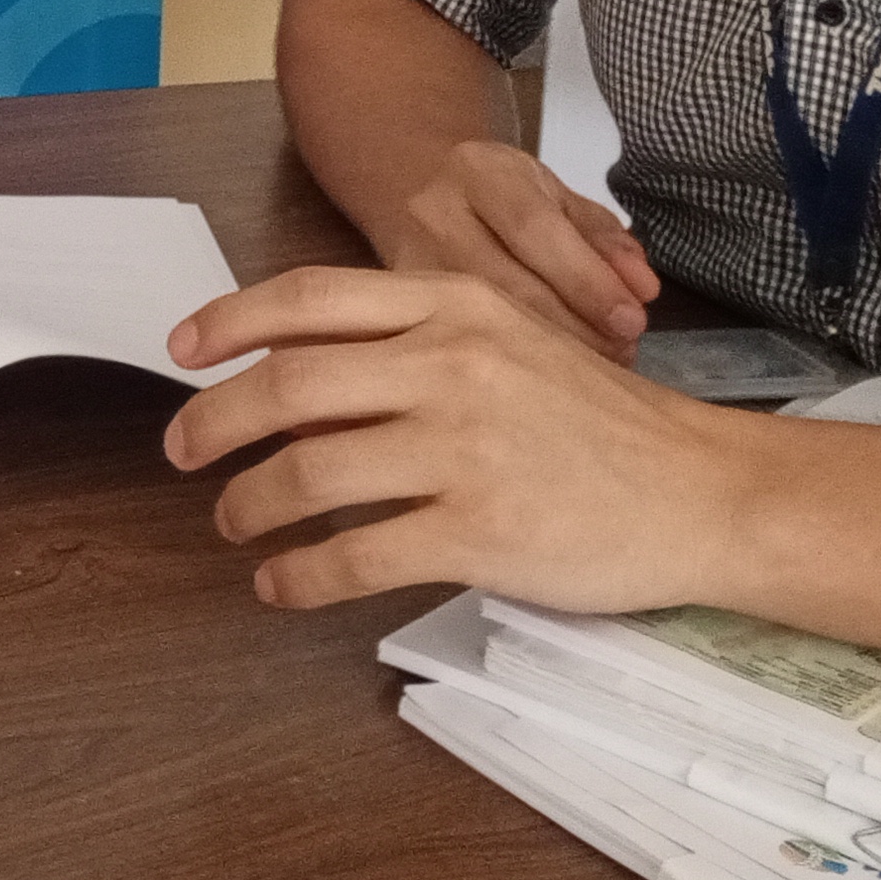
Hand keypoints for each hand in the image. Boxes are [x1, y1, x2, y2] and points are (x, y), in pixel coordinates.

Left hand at [162, 267, 750, 612]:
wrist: (699, 491)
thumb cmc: (605, 423)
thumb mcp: (513, 343)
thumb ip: (418, 346)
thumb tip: (303, 377)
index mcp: (457, 307)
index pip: (312, 297)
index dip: (232, 320)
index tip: (181, 347)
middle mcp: (452, 366)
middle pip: (289, 385)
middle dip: (214, 421)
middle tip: (181, 451)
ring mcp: (464, 449)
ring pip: (309, 471)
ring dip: (249, 503)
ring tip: (234, 521)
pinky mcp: (478, 532)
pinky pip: (355, 555)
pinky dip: (299, 574)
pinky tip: (281, 582)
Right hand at [375, 138, 657, 359]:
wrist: (416, 191)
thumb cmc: (501, 197)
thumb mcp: (554, 197)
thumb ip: (601, 238)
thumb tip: (643, 290)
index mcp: (478, 171)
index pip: (535, 229)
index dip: (587, 280)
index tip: (634, 320)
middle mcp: (433, 212)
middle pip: (508, 283)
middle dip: (576, 326)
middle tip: (624, 352)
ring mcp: (409, 263)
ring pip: (483, 322)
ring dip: (551, 352)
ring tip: (598, 368)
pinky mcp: (401, 306)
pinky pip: (463, 343)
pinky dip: (516, 363)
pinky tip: (550, 376)